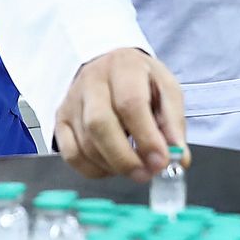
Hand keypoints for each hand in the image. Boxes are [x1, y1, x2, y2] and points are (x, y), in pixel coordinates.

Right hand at [53, 48, 187, 181]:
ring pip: (85, 143)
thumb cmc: (140, 80)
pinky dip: (93, 170)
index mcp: (124, 67)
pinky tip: (111, 167)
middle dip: (124, 158)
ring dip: (112, 166)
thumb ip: (174, 124)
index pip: (130, 103)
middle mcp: (92, 81)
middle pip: (99, 124)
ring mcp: (72, 101)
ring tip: (135, 169)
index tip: (161, 161)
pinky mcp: (60, 120)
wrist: (108, 65)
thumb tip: (179, 158)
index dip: (146, 137)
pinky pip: (71, 154)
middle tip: (145, 174)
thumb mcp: (166, 89)